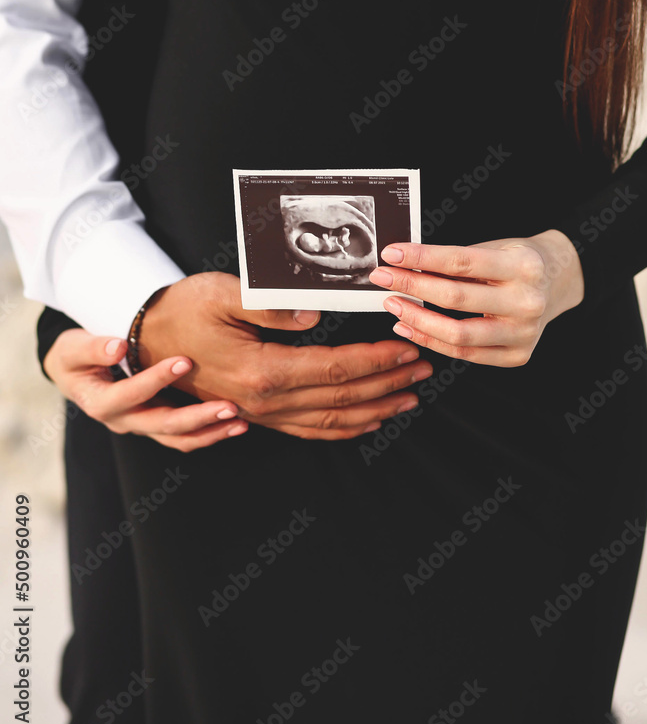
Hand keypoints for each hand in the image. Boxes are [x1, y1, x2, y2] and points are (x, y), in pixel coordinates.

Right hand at [43, 329, 248, 450]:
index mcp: (101, 403)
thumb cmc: (76, 357)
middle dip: (197, 418)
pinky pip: (185, 437)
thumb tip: (118, 347)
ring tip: (239, 421)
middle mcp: (123, 421)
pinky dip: (210, 433)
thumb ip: (92, 347)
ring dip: (210, 432)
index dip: (156, 380)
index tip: (185, 360)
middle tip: (228, 405)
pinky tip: (235, 423)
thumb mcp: (73, 348)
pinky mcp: (157, 426)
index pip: (130, 395)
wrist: (77, 374)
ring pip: (178, 439)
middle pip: (162, 425)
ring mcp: (142, 427)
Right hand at [137, 272, 432, 439]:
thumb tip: (315, 315)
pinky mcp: (256, 414)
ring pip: (331, 421)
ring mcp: (260, 413)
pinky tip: (367, 420)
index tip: (407, 347)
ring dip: (375, 409)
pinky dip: (344, 428)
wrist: (147, 339)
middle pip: (343, 398)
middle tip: (423, 369)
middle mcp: (265, 401)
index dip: (377, 360)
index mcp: (263, 371)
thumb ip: (272, 306)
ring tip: (409, 398)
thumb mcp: (224, 293)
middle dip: (389, 383)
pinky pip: (308, 430)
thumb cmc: (183, 310)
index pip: (337, 369)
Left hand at [369, 229, 583, 366]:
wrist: (558, 282)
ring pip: (458, 335)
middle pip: (455, 298)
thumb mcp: (494, 249)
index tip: (391, 253)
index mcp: (523, 266)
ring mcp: (525, 333)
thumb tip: (403, 265)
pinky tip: (411, 327)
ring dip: (417, 320)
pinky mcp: (518, 355)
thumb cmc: (518, 261)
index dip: (421, 258)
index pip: (460, 262)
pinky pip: (466, 354)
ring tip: (393, 305)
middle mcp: (527, 301)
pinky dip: (433, 341)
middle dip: (411, 286)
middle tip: (382, 279)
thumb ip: (455, 262)